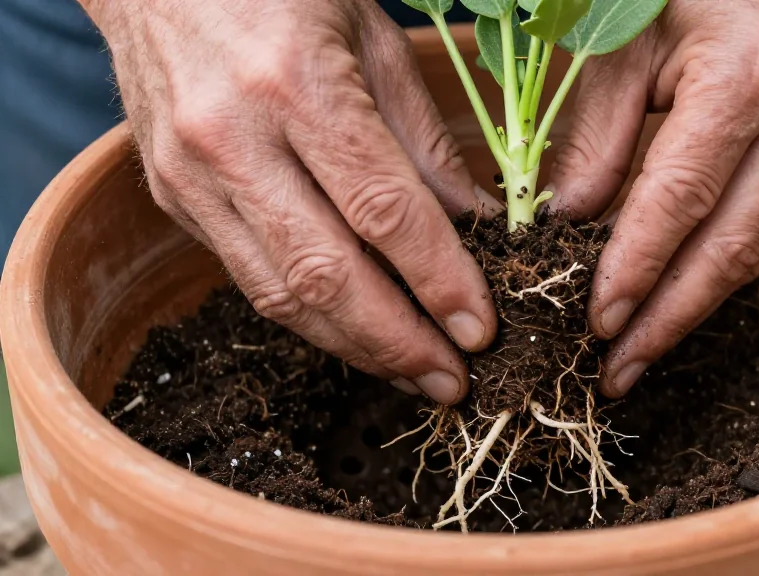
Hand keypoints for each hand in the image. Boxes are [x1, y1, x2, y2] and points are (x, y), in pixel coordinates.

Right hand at [83, 0, 502, 403]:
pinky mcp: (172, 197)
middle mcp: (233, 138)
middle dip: (397, 341)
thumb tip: (475, 226)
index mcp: (297, 83)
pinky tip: (355, 331)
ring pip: (279, 293)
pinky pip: (248, 276)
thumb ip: (423, 140)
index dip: (438, 280)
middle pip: (325, 273)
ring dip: (353, 346)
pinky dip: (308, 315)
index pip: (383, 209)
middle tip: (452, 380)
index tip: (481, 329)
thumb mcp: (373, 39)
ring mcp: (190, 174)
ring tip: (411, 372)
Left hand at [547, 0, 758, 396]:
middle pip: (727, 248)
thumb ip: (596, 133)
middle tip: (614, 374)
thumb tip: (568, 225)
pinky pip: (757, 229)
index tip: (596, 324)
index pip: (679, 201)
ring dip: (688, 310)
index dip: (636, 269)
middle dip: (666, 320)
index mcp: (746, 84)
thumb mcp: (625, 41)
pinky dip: (710, 274)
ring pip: (749, 251)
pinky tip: (671, 304)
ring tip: (634, 357)